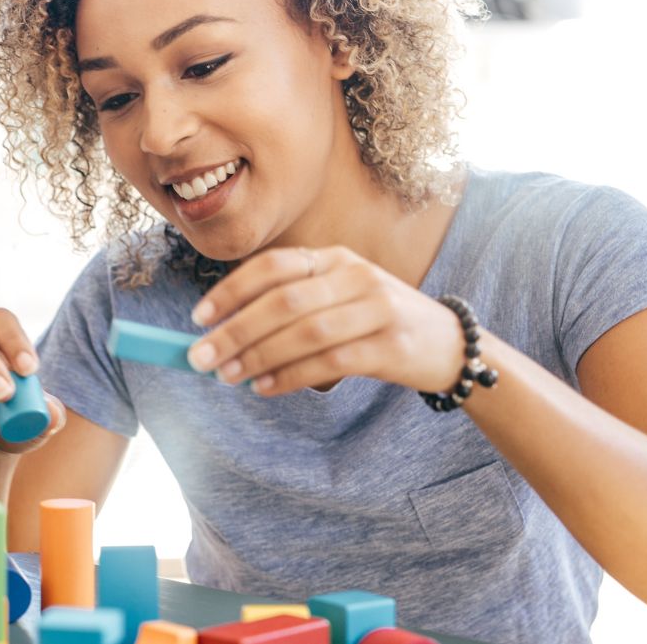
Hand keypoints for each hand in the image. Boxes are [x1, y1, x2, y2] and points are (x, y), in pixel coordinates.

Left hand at [186, 245, 465, 395]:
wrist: (448, 344)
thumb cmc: (374, 323)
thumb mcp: (337, 298)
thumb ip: (288, 308)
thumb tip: (222, 334)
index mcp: (333, 259)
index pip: (273, 266)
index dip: (231, 290)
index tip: (198, 317)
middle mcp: (355, 276)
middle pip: (283, 301)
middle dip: (236, 330)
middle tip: (201, 357)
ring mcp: (377, 308)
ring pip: (305, 332)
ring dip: (259, 357)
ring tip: (227, 376)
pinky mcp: (392, 345)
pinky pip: (330, 362)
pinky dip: (291, 376)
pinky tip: (264, 387)